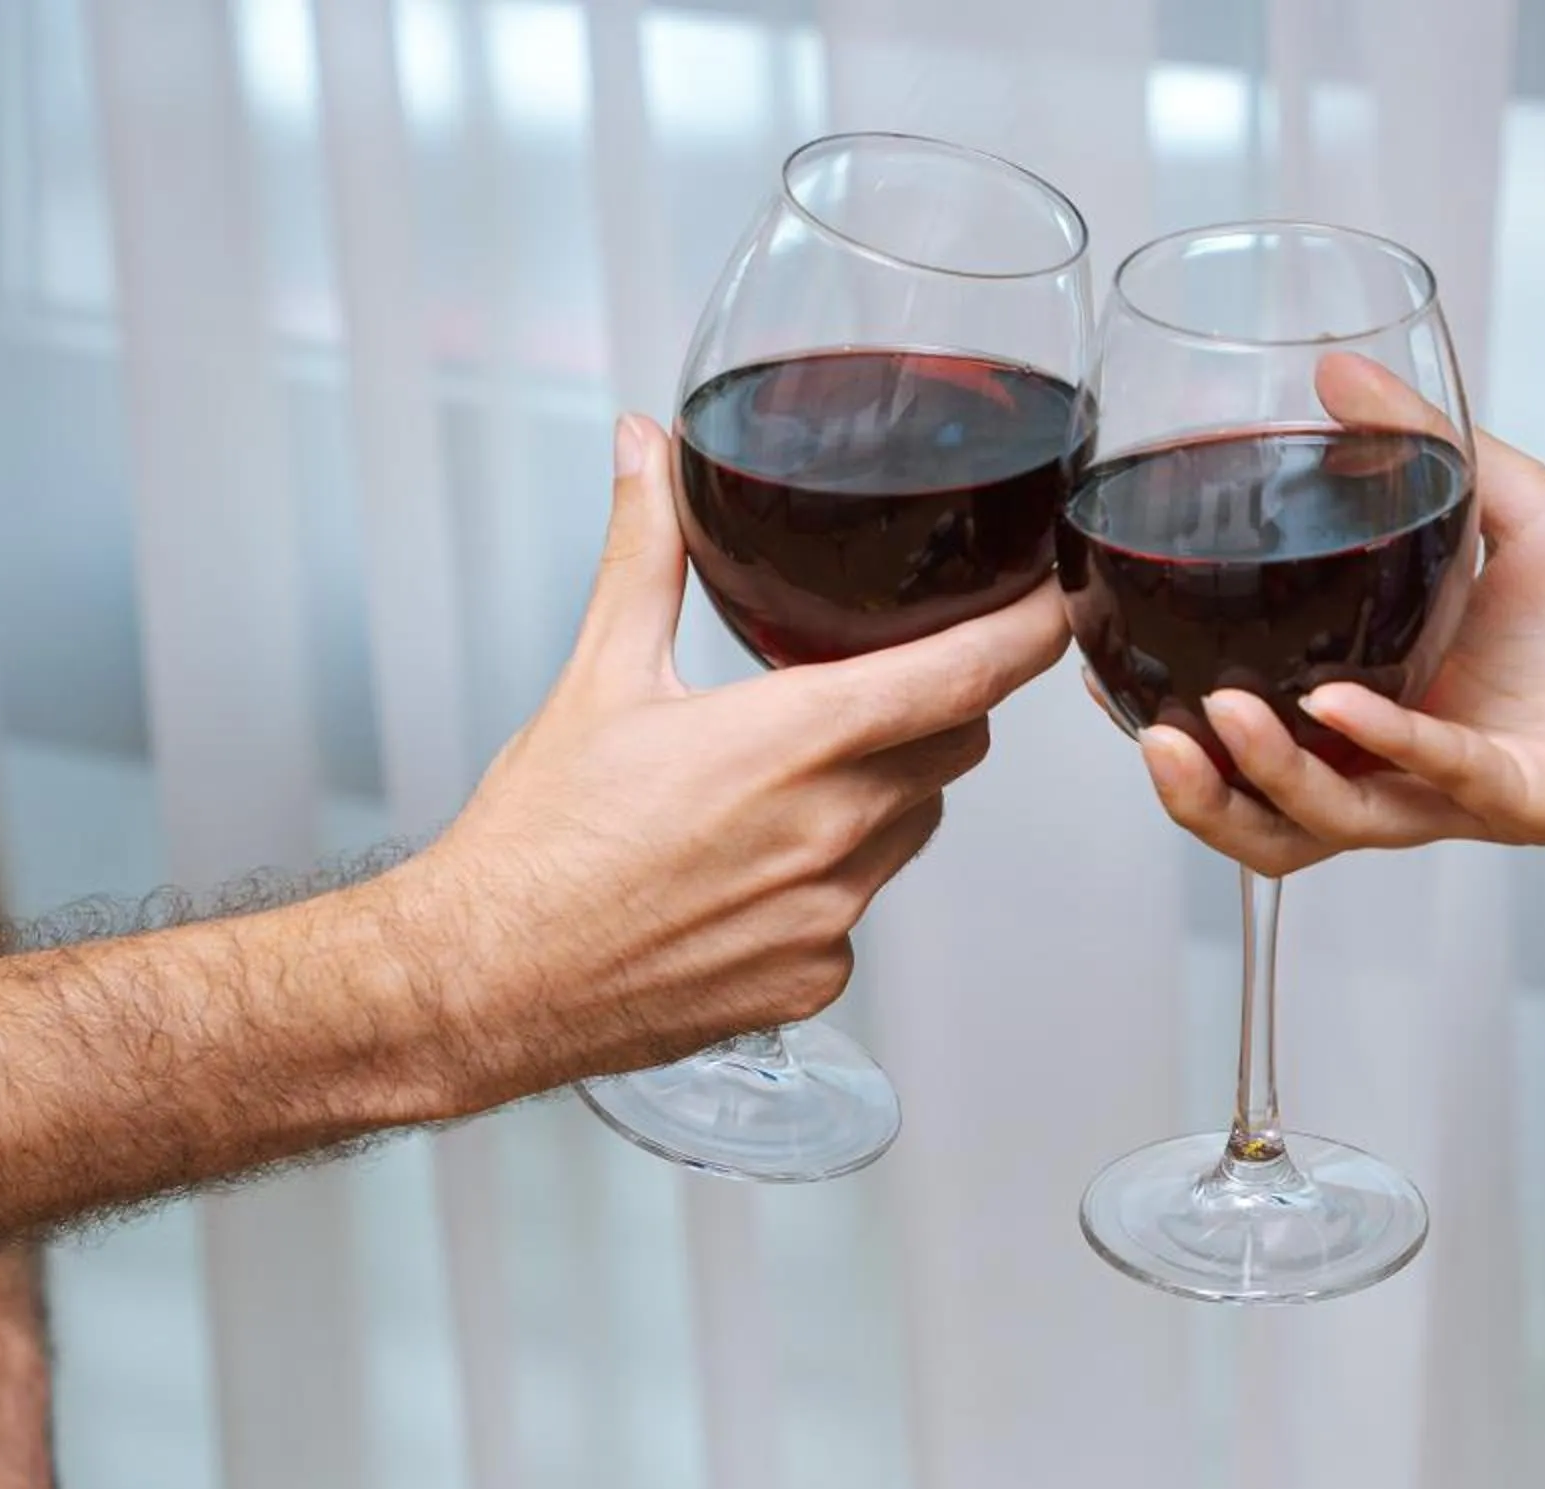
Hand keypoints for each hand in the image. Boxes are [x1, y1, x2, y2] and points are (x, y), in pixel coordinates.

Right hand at [395, 414, 1069, 1083]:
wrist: (489, 979)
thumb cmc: (537, 844)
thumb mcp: (599, 676)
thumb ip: (646, 554)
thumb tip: (647, 451)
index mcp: (793, 741)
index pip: (966, 675)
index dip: (1029, 632)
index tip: (1055, 602)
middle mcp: (831, 832)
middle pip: (952, 748)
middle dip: (935, 710)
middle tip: (877, 686)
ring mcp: (830, 916)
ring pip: (909, 830)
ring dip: (880, 796)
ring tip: (787, 786)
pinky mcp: (813, 980)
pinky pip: (859, 914)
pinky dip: (828, 883)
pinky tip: (749, 874)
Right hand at [1138, 354, 1544, 876]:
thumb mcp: (1515, 505)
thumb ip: (1423, 446)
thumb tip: (1334, 372)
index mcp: (1395, 712)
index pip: (1260, 752)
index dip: (1181, 737)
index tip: (1112, 682)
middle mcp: (1419, 769)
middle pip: (1276, 824)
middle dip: (1201, 797)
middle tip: (1149, 738)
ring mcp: (1472, 795)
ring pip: (1339, 822)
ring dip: (1271, 776)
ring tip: (1217, 718)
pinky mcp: (1536, 802)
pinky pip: (1443, 782)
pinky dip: (1385, 745)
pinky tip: (1336, 702)